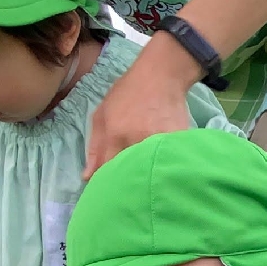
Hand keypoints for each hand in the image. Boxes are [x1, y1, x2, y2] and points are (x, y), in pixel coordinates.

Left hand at [85, 34, 196, 176]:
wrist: (161, 75)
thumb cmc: (128, 92)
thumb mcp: (102, 114)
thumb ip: (94, 147)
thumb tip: (87, 177)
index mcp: (116, 135)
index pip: (107, 172)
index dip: (105, 183)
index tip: (105, 190)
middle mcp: (138, 141)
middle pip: (130, 176)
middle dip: (126, 183)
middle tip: (125, 186)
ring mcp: (160, 142)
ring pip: (151, 171)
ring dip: (146, 176)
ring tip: (144, 178)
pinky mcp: (179, 141)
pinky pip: (170, 162)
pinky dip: (166, 166)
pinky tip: (163, 166)